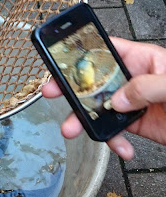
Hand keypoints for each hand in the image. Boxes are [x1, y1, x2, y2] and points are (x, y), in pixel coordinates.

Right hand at [42, 37, 165, 159]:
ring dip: (85, 121)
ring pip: (98, 108)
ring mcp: (131, 102)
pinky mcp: (135, 123)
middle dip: (71, 88)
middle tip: (51, 92)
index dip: (81, 51)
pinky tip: (122, 148)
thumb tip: (117, 99)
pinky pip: (114, 130)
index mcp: (141, 59)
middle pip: (94, 80)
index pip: (105, 49)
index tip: (60, 58)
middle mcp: (131, 79)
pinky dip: (113, 141)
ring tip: (73, 130)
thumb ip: (146, 86)